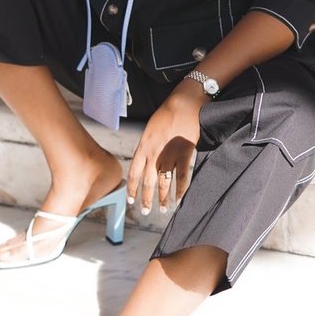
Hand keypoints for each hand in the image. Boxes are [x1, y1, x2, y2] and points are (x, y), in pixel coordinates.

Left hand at [126, 84, 204, 215]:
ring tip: (163, 209)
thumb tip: (145, 163)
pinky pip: (181, 177)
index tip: (130, 201)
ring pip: (164, 183)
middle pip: (147, 183)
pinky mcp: (184, 154)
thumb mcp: (149, 131)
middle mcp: (153, 154)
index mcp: (143, 148)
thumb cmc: (166, 114)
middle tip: (145, 212)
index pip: (133, 174)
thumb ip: (146, 148)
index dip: (131, 189)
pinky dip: (181, 190)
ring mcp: (169, 155)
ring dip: (163, 198)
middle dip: (146, 200)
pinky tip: (179, 199)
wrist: (183, 104)